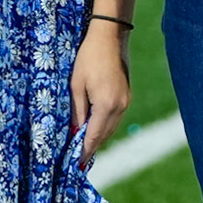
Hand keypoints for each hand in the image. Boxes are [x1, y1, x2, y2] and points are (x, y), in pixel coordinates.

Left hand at [71, 23, 132, 165]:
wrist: (110, 37)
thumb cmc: (88, 58)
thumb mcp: (76, 85)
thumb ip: (77, 111)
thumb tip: (75, 131)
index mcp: (105, 106)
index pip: (93, 136)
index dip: (85, 152)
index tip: (78, 165)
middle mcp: (119, 107)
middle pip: (104, 135)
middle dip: (91, 147)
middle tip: (79, 159)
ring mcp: (125, 102)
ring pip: (110, 127)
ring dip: (98, 137)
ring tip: (84, 146)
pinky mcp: (127, 96)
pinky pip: (114, 117)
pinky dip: (104, 125)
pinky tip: (94, 126)